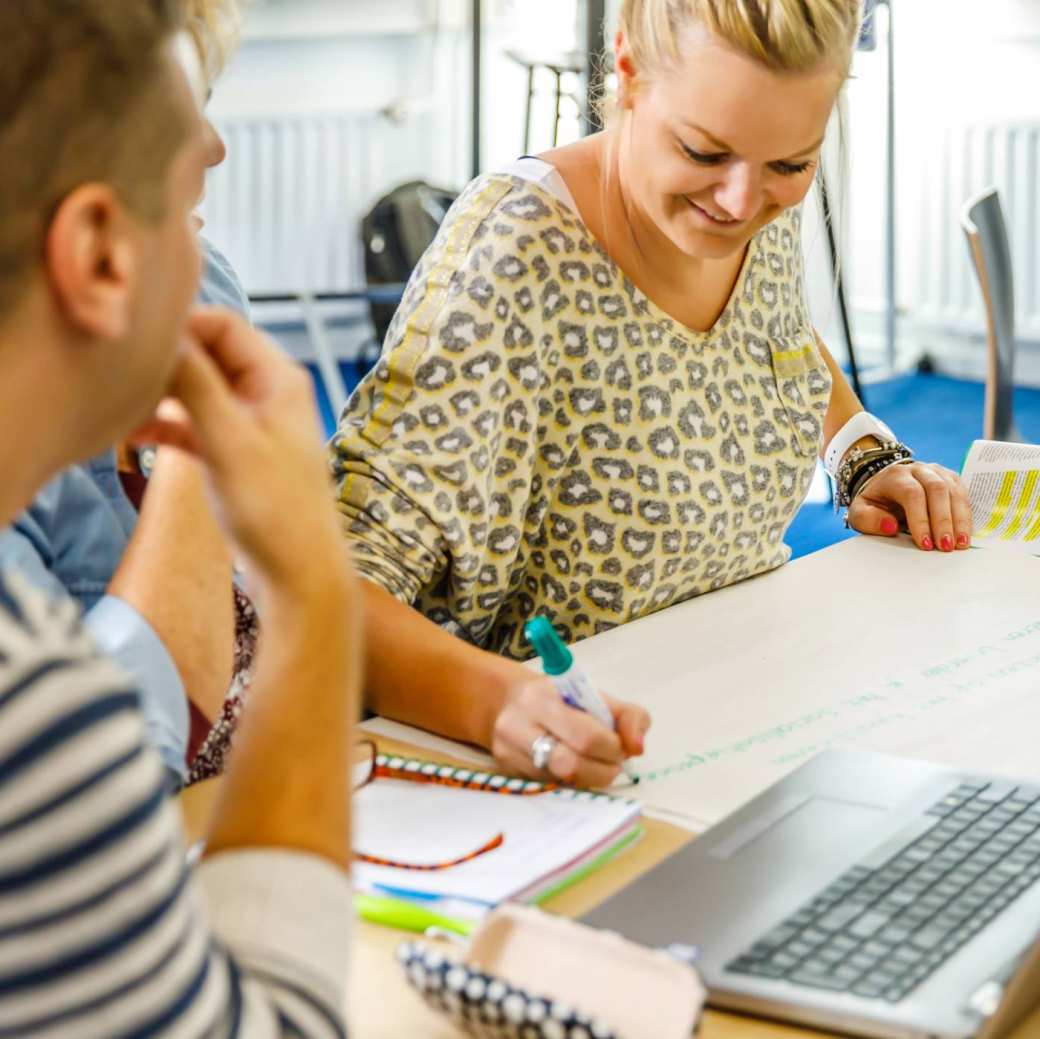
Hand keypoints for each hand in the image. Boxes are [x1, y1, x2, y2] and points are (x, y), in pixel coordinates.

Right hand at [130, 307, 346, 589]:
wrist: (299, 575)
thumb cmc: (276, 510)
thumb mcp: (230, 442)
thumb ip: (198, 386)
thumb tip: (163, 335)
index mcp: (279, 378)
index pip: (223, 324)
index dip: (179, 328)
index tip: (135, 347)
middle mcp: (269, 393)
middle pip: (206, 354)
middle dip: (164, 364)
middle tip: (118, 380)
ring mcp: (253, 423)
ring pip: (197, 391)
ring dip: (160, 398)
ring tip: (117, 412)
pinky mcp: (237, 453)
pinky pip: (195, 425)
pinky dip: (166, 428)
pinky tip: (130, 439)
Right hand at [490, 677, 650, 787]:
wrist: (507, 702)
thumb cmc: (558, 699)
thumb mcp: (594, 695)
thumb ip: (628, 716)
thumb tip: (637, 748)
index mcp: (542, 698)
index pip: (587, 736)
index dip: (613, 748)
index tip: (620, 746)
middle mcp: (518, 725)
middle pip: (569, 765)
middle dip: (603, 770)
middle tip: (612, 764)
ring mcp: (508, 753)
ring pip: (560, 782)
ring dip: (588, 779)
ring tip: (596, 766)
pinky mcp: (506, 774)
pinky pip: (548, 788)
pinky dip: (570, 784)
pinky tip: (574, 770)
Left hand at [846, 461, 972, 551]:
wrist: (887, 486)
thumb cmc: (875, 503)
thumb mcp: (860, 512)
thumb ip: (868, 519)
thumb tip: (890, 525)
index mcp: (894, 476)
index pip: (911, 494)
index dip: (920, 519)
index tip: (925, 544)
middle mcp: (918, 469)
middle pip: (937, 490)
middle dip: (943, 521)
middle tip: (945, 547)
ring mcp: (937, 472)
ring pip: (953, 491)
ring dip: (959, 520)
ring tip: (959, 544)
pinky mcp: (951, 479)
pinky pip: (963, 494)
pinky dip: (965, 516)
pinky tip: (965, 534)